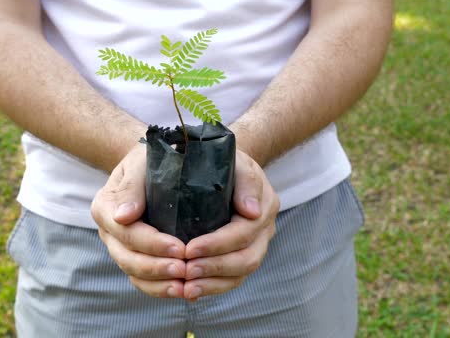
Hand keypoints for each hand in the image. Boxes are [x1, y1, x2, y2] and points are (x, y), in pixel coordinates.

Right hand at [91, 144, 186, 297]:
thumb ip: (132, 187)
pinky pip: (142, 280)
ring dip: (159, 283)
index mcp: (105, 206)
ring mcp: (119, 246)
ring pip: (134, 273)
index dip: (153, 244)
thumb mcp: (141, 163)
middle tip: (186, 268)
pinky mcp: (134, 257)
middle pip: (127, 258)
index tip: (181, 247)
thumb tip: (123, 216)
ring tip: (186, 285)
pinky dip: (159, 289)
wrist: (153, 163)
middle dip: (157, 267)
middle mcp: (108, 230)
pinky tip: (182, 290)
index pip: (127, 232)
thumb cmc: (150, 158)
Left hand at [182, 149, 279, 299]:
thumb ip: (244, 179)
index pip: (244, 232)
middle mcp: (264, 227)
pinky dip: (212, 287)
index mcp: (264, 203)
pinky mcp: (242, 254)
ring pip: (241, 273)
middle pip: (247, 258)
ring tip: (186, 288)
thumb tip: (251, 211)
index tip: (189, 249)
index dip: (218, 244)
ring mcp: (256, 243)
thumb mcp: (232, 157)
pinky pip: (233, 279)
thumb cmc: (222, 158)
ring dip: (213, 283)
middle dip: (215, 267)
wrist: (225, 162)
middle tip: (185, 270)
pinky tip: (190, 291)